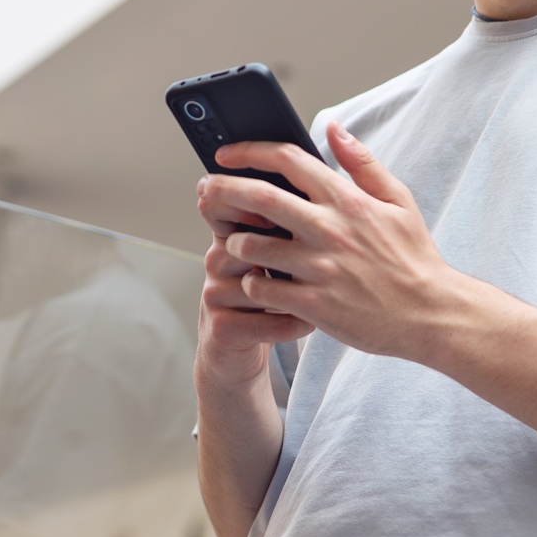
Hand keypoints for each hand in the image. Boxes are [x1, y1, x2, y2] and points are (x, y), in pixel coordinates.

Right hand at [194, 174, 313, 390]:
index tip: (286, 200)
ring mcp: (215, 295)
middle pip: (241, 239)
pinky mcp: (222, 329)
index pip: (228, 202)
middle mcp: (217, 260)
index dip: (251, 197)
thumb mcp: (270, 257)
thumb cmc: (267, 297)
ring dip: (294, 290)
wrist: (238, 354)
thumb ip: (284, 219)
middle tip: (312, 249)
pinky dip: (292, 323)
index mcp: (232, 234)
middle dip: (277, 242)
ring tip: (321, 292)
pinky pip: (263, 321)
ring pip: (256, 282)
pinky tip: (309, 321)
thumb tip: (309, 183)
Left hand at [198, 122, 455, 361]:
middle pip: (257, 196)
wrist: (431, 315)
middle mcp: (329, 229)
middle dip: (220, 188)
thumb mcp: (398, 201)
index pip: (287, 159)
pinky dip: (251, 284)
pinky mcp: (313, 304)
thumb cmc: (414, 258)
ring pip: (251, 245)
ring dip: (235, 242)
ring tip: (235, 244)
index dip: (249, 151)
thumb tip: (335, 128)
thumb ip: (362, 163)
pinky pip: (261, 288)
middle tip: (204, 190)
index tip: (226, 153)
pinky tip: (256, 282)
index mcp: (346, 199)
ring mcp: (319, 267)